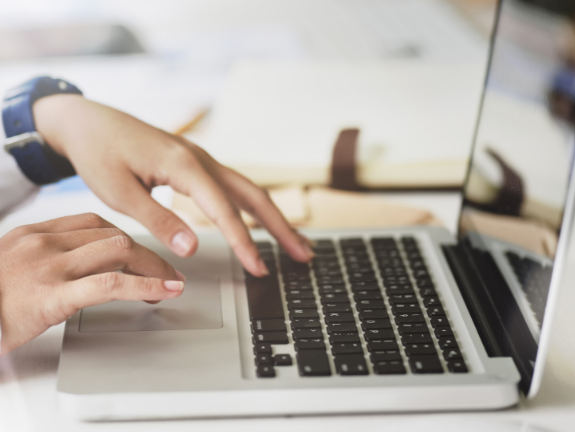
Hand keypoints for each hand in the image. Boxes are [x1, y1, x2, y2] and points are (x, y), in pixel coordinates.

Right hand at [0, 214, 184, 354]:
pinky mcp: (53, 295)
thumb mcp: (8, 265)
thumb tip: (75, 265)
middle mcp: (43, 243)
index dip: (124, 237)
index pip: (93, 222)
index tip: (140, 252)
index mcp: (33, 233)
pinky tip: (164, 292)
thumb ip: (40, 258)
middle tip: (166, 272)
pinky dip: (145, 286)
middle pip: (112, 235)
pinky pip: (110, 284)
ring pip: (118, 251)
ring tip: (170, 284)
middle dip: (146, 254)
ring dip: (153, 268)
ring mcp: (48, 266)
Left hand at [33, 95, 312, 276]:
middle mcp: (203, 159)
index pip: (224, 210)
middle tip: (305, 255)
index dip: (244, 242)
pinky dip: (255, 208)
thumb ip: (158, 220)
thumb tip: (191, 249)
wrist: (87, 120)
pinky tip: (263, 222)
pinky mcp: (198, 164)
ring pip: (250, 190)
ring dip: (275, 218)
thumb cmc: (99, 153)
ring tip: (296, 243)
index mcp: (185, 165)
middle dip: (282, 227)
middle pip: (254, 195)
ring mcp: (203, 160)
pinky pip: (235, 187)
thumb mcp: (119, 192)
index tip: (259, 268)